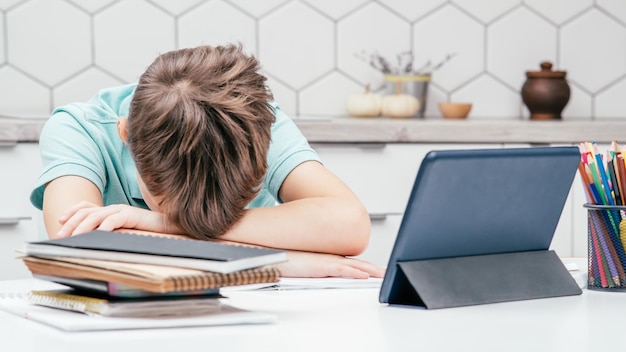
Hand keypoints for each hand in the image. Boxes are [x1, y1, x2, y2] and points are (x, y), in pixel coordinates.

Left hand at [55, 201, 174, 237]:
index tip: (59, 221)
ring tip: (74, 238)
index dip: (71, 212)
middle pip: (86, 211)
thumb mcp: (124, 231)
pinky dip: (102, 227)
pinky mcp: (131, 215)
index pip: (86, 206)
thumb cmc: (147, 231)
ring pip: (96, 216)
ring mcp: (122, 210)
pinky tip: (96, 236)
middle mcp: (114, 207)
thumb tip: (94, 242)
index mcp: (111, 210)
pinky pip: (113, 220)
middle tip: (61, 235)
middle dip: (71, 223)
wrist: (169, 226)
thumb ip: (111, 232)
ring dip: (82, 227)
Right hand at [276, 250, 385, 278]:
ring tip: (382, 275)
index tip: (376, 271)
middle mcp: (329, 259)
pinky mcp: (321, 266)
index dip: (365, 267)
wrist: (274, 254)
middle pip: (356, 264)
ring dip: (369, 271)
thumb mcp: (304, 267)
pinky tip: (364, 276)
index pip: (350, 264)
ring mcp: (326, 262)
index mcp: (327, 259)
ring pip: (353, 267)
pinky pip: (341, 270)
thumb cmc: (286, 261)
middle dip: (372, 269)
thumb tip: (320, 275)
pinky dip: (354, 273)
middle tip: (385, 273)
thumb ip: (315, 270)